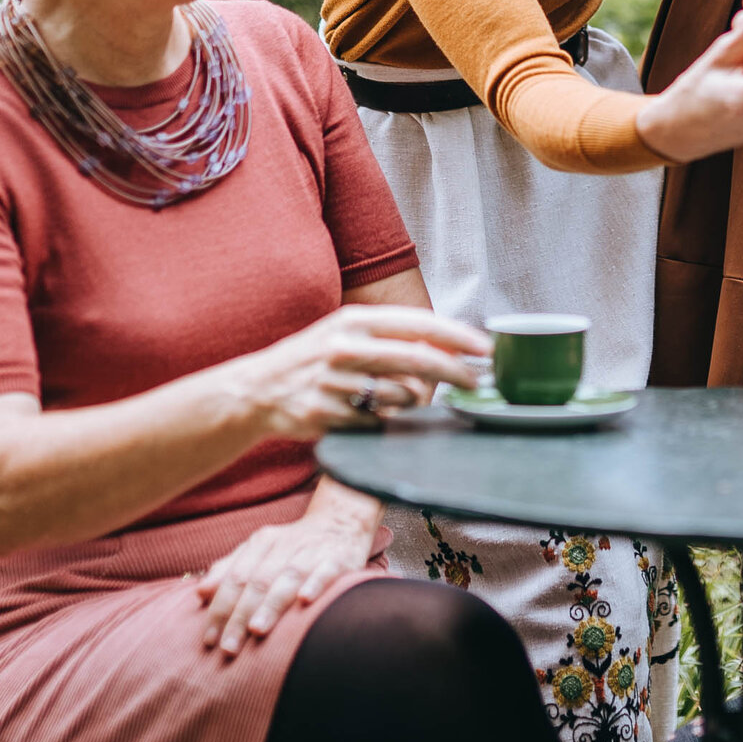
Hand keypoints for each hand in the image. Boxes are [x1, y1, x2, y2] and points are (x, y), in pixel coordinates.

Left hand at [197, 480, 380, 654]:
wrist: (342, 520)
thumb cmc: (294, 546)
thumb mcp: (260, 550)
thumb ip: (230, 569)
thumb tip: (200, 592)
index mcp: (262, 543)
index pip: (235, 577)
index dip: (220, 608)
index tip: (209, 639)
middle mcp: (285, 546)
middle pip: (257, 581)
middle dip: (240, 615)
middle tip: (227, 647)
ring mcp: (312, 551)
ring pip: (288, 577)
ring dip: (271, 603)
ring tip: (256, 630)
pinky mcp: (340, 558)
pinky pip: (327, 571)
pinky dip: (316, 584)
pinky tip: (305, 600)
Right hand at [235, 305, 489, 441]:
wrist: (258, 390)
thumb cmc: (312, 358)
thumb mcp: (345, 331)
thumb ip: (391, 334)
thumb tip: (449, 339)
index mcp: (353, 319)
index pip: (418, 324)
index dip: (457, 337)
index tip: (484, 348)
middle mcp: (344, 346)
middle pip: (418, 359)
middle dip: (457, 372)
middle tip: (477, 382)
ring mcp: (335, 382)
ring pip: (400, 395)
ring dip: (409, 401)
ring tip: (388, 397)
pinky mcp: (328, 414)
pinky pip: (376, 421)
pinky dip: (380, 420)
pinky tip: (363, 413)